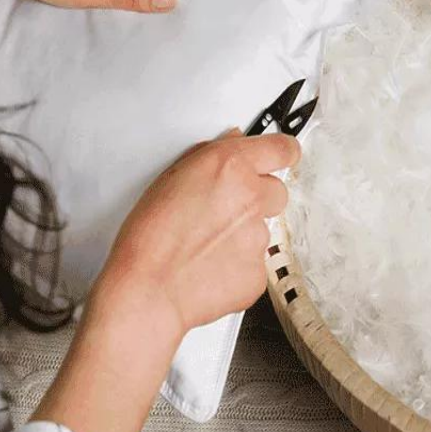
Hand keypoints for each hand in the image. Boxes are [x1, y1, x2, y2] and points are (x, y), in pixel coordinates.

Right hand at [96, 129, 300, 335]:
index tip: (282, 158)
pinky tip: (210, 267)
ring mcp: (259, 236)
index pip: (282, 149)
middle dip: (258, 199)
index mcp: (231, 167)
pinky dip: (239, 264)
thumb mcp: (171, 178)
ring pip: (264, 229)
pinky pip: (256, 262)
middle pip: (277, 191)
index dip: (283, 154)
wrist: (147, 289)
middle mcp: (251, 198)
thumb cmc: (149, 236)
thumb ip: (212, 154)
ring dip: (244, 234)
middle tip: (226, 211)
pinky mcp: (260, 271)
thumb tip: (234, 143)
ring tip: (206, 245)